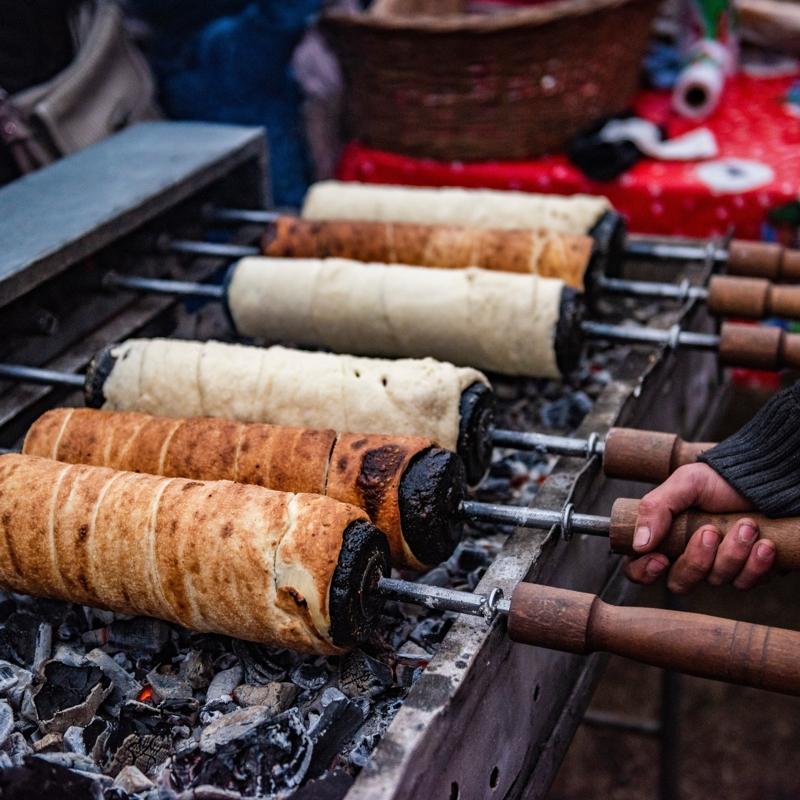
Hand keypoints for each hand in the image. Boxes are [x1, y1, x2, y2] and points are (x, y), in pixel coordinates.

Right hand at [623, 463, 776, 592]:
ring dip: (733, 552)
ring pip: (716, 581)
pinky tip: (765, 543)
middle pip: (679, 583)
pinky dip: (757, 563)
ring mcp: (717, 569)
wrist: (761, 480)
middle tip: (711, 531)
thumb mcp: (683, 483)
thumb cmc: (717, 480)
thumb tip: (639, 544)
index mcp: (663, 538)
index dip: (644, 572)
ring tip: (747, 525)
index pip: (638, 569)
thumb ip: (655, 509)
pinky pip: (747, 582)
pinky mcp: (747, 573)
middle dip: (697, 560)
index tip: (661, 558)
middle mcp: (687, 558)